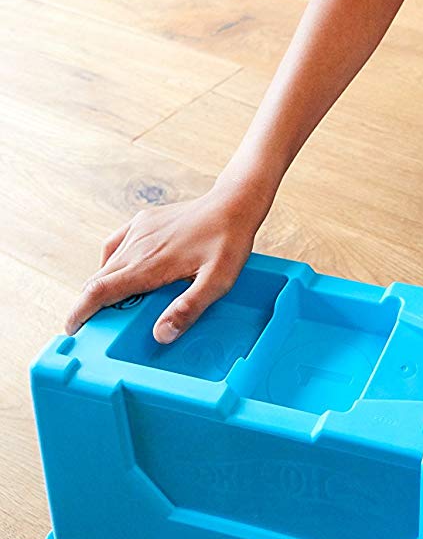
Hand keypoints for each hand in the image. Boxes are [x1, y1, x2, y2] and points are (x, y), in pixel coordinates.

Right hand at [64, 175, 270, 344]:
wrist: (233, 204)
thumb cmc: (228, 243)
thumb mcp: (217, 282)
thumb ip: (188, 308)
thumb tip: (160, 335)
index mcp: (149, 265)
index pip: (100, 291)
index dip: (80, 312)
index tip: (72, 328)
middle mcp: (137, 247)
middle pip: (98, 279)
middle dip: (89, 303)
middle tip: (93, 325)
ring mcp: (139, 230)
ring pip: (107, 263)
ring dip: (102, 284)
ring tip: (110, 303)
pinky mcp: (144, 220)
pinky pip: (116, 243)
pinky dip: (111, 261)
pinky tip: (120, 269)